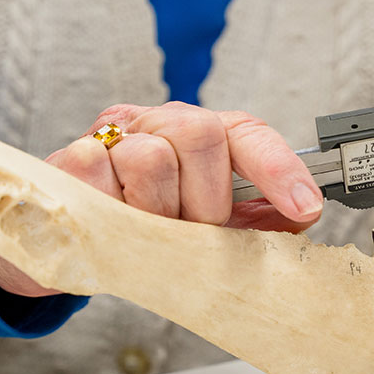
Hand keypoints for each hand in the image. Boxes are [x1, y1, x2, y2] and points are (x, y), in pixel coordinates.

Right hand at [0, 102, 323, 295]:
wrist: (68, 248)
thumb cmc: (141, 232)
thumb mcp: (203, 229)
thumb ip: (251, 221)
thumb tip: (303, 218)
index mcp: (198, 136)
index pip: (247, 132)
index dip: (279, 167)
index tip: (305, 207)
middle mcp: (156, 125)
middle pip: (202, 134)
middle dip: (207, 200)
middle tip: (192, 233)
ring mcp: (111, 138)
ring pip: (152, 158)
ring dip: (159, 213)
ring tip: (148, 235)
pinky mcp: (68, 159)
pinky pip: (101, 174)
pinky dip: (114, 212)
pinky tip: (113, 227)